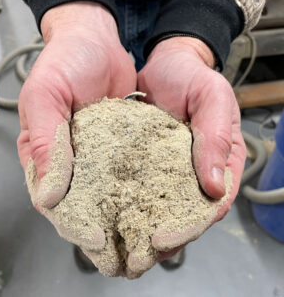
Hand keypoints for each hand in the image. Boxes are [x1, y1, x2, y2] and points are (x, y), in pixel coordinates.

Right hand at [18, 2, 135, 253]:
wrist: (95, 44)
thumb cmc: (65, 63)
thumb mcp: (45, 94)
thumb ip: (44, 140)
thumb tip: (49, 195)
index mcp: (49, 160)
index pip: (58, 205)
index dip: (76, 226)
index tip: (98, 240)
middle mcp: (75, 166)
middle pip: (89, 211)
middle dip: (110, 233)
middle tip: (133, 252)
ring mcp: (101, 160)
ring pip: (114, 199)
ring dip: (132, 217)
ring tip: (152, 236)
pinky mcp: (124, 151)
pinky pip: (134, 176)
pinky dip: (146, 190)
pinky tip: (162, 201)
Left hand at [137, 37, 245, 261]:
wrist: (163, 65)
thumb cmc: (191, 78)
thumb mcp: (213, 97)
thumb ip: (216, 137)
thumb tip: (214, 186)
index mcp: (217, 162)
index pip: (210, 205)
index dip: (189, 225)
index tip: (161, 238)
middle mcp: (192, 172)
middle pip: (181, 214)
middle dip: (160, 238)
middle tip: (134, 257)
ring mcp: (166, 169)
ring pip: (157, 205)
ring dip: (139, 227)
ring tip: (116, 245)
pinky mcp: (143, 162)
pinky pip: (135, 186)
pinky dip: (124, 202)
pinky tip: (106, 213)